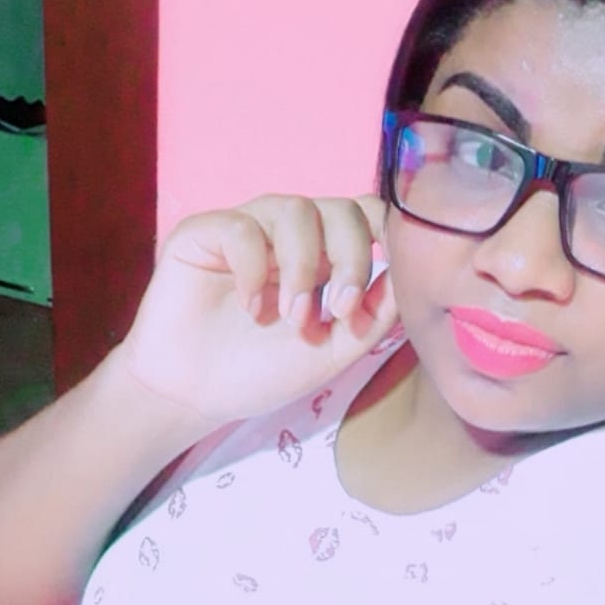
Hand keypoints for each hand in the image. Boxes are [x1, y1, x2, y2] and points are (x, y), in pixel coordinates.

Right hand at [113, 194, 400, 428]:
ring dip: (304, 267)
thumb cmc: (260, 373)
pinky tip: (249, 306)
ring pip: (295, 208)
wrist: (193, 395)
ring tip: (290, 317)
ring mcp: (248, 229)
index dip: (385, 233)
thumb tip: (410, 276)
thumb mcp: (333, 351)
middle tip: (338, 311)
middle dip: (351, 258)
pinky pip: (242, 227)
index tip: (388, 274)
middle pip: (341, 208)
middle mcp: (287, 236)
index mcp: (323, 258)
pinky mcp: (205, 233)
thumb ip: (375, 315)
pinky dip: (254, 268)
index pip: (366, 217)